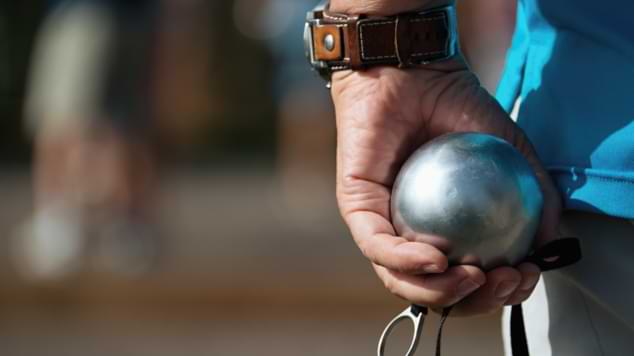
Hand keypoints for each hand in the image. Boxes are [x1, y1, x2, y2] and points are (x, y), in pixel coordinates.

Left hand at [331, 54, 560, 314]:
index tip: (523, 276)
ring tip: (473, 277)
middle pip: (433, 290)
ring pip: (401, 280)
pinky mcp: (356, 208)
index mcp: (443, 228)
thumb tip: (546, 247)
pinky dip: (407, 260)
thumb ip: (534, 196)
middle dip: (471, 301)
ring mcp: (381, 223)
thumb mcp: (512, 153)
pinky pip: (378, 246)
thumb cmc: (457, 106)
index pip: (466, 277)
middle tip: (501, 282)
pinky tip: (437, 259)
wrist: (415, 70)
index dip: (496, 291)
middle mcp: (409, 233)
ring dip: (439, 292)